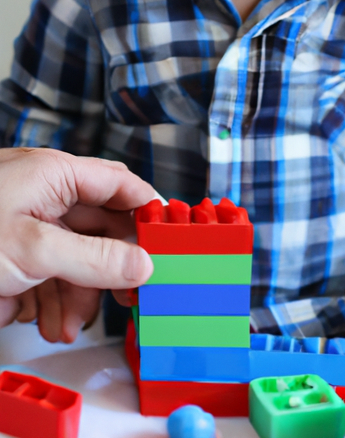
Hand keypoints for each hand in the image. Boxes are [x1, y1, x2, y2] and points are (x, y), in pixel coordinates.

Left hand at [0, 148, 154, 332]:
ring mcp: (33, 224)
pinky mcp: (19, 251)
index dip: (149, 212)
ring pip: (79, 256)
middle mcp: (50, 194)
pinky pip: (53, 272)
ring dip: (80, 294)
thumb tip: (145, 266)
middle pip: (104, 227)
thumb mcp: (33, 249)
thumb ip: (96, 259)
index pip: (123, 185)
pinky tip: (48, 322)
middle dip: (113, 266)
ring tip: (69, 326)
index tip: (169, 244)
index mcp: (57, 174)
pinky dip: (54, 300)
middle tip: (129, 297)